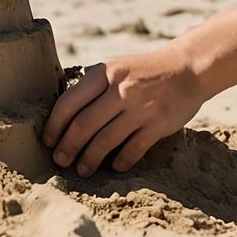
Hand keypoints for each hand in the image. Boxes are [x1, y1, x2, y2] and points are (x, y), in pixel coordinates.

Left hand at [40, 42, 206, 176]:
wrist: (188, 69)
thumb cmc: (144, 72)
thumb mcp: (115, 68)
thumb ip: (92, 87)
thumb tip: (62, 115)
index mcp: (104, 73)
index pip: (69, 102)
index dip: (54, 125)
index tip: (48, 140)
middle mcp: (121, 89)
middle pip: (84, 125)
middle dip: (68, 147)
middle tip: (60, 160)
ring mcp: (140, 108)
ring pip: (105, 141)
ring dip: (90, 159)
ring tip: (82, 169)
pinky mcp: (158, 124)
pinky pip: (133, 150)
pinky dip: (121, 161)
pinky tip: (114, 167)